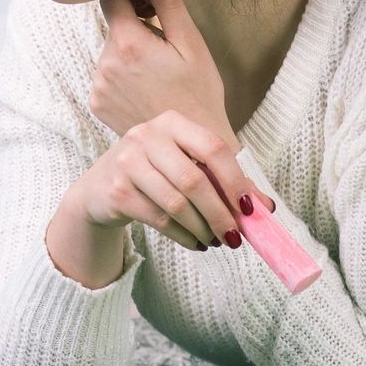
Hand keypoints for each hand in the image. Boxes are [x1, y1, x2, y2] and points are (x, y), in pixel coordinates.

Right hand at [70, 109, 270, 253]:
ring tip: (216, 241)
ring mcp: (127, 161)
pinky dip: (183, 236)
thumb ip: (224, 183)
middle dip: (220, 213)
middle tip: (235, 237)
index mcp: (171, 123)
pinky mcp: (116, 190)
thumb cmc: (153, 175)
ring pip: (177, 203)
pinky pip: (159, 219)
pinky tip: (195, 242)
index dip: (235, 180)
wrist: (99, 189)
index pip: (213, 147)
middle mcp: (146, 135)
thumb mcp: (186, 168)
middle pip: (194, 180)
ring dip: (203, 228)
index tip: (250, 209)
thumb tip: (265, 208)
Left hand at [91, 0, 231, 142]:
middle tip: (164, 52)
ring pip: (109, 53)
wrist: (190, 145)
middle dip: (135, 31)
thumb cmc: (198, 92)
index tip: (148, 6)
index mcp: (128, 44)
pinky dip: (121, 78)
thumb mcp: (191, 45)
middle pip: (113, 28)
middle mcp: (105, 63)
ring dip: (127, 56)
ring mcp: (98, 86)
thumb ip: (168, 6)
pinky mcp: (96, 103)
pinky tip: (144, 92)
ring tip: (156, 77)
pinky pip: (105, 77)